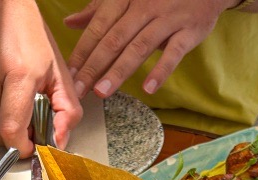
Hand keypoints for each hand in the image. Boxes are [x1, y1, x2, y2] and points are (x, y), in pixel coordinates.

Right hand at [0, 0, 81, 154]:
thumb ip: (66, 109)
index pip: (11, 128)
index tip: (28, 146)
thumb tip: (59, 142)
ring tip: (6, 104)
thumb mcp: (57, 69)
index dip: (20, 146)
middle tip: (20, 126)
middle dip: (8, 136)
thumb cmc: (28, 34)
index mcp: (20, 71)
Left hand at [65, 0, 236, 98]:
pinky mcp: (189, 30)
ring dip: (119, 70)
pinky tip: (148, 88)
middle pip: (114, 39)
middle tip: (79, 90)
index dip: (83, 50)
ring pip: (139, 46)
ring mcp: (167, 18)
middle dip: (94, 65)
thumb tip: (69, 22)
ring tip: (102, 92)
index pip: (99, 26)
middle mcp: (144, 7)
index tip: (68, 74)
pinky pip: (174, 52)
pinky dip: (161, 70)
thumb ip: (99, 10)